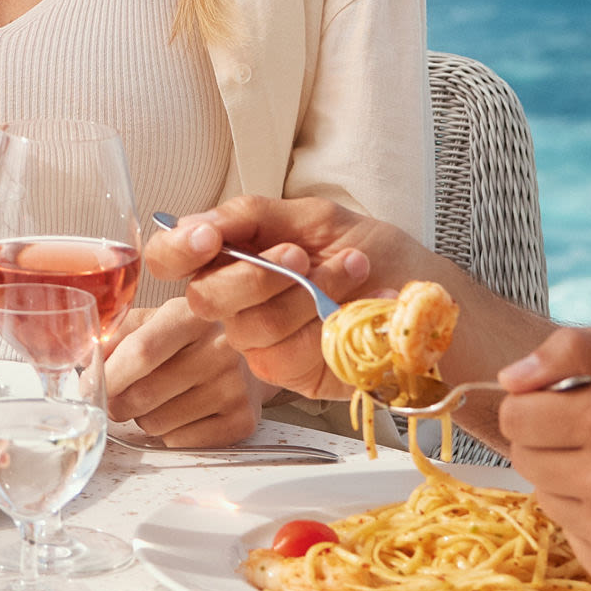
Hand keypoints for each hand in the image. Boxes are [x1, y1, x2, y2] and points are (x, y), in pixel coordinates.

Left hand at [102, 300, 259, 446]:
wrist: (252, 358)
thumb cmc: (192, 339)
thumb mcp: (156, 321)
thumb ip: (117, 334)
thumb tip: (83, 359)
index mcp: (191, 316)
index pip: (140, 352)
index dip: (108, 376)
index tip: (88, 385)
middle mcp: (219, 349)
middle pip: (143, 395)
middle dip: (117, 403)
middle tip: (119, 397)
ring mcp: (234, 387)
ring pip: (156, 424)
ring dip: (144, 418)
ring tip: (161, 399)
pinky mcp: (242, 421)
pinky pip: (179, 442)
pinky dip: (168, 434)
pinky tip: (182, 413)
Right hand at [136, 195, 403, 400]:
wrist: (419, 291)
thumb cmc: (369, 251)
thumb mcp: (315, 217)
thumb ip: (253, 216)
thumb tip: (197, 221)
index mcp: (232, 254)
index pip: (170, 256)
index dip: (176, 250)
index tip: (208, 238)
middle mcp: (235, 301)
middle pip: (205, 298)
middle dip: (258, 275)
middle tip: (302, 255)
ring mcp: (258, 341)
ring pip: (253, 328)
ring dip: (310, 295)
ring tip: (353, 269)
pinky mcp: (288, 374)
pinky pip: (285, 357)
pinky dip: (328, 328)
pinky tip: (361, 306)